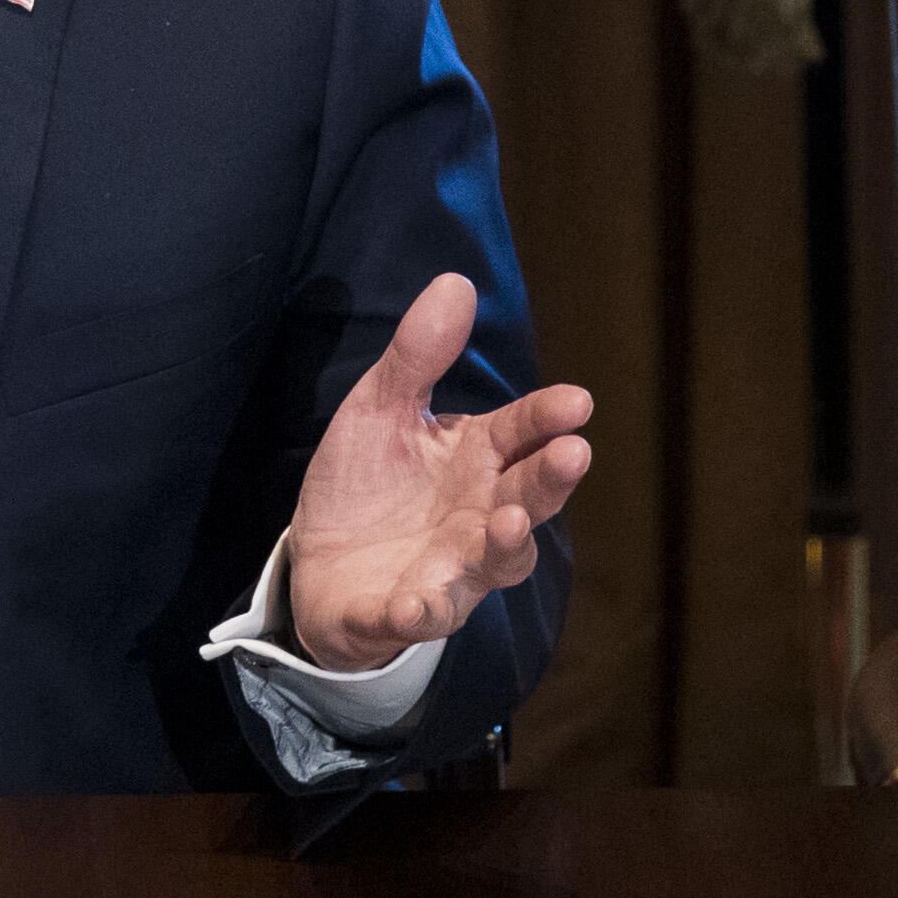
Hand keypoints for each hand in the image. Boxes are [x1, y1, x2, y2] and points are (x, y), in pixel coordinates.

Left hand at [282, 274, 594, 673]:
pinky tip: (415, 602)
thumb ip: (418, 356)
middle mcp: (479, 517)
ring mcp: (450, 569)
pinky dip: (422, 611)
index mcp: (476, 461)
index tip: (577, 401)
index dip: (548, 418)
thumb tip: (457, 282)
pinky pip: (421, 615)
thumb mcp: (381, 408)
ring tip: (507, 525)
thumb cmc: (368, 483)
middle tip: (573, 454)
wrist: (320, 564)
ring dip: (503, 548)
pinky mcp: (405, 612)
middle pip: (525, 499)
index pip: (522, 434)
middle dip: (550, 480)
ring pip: (491, 565)